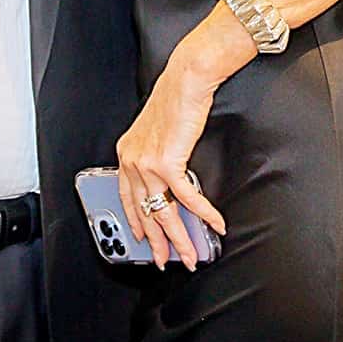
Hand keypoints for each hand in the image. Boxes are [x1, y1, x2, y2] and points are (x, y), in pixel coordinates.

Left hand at [115, 59, 226, 271]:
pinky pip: (188, 198)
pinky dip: (204, 214)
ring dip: (181, 239)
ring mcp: (148, 163)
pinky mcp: (168, 163)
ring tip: (192, 255)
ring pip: (165, 213)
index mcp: (127, 153)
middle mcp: (132, 161)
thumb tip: (169, 183)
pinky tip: (215, 223)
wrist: (185, 80)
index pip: (127, 198)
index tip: (142, 240)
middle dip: (158, 242)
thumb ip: (156, 157)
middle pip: (145, 212)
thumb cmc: (175, 100)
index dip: (135, 222)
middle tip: (166, 260)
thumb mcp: (155, 132)